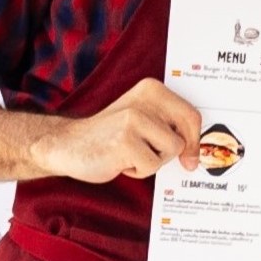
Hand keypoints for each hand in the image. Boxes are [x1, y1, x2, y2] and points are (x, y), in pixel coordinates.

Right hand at [33, 77, 199, 182]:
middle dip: (177, 152)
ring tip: (131, 154)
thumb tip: (196, 156)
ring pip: (171, 150)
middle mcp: (145, 101)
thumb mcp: (142, 119)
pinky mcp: (125, 142)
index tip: (191, 156)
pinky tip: (119, 162)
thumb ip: (169, 126)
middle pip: (185, 135)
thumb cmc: (109, 135)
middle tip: (158, 158)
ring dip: (153, 160)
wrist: (65, 144)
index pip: (191, 115)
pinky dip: (138, 171)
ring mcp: (134, 120)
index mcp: (152, 89)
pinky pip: (151, 165)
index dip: (195, 139)